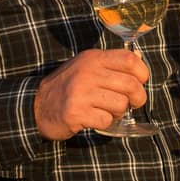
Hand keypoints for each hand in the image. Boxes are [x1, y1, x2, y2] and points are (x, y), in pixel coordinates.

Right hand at [35, 48, 149, 140]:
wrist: (37, 106)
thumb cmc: (68, 87)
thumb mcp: (87, 67)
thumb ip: (110, 65)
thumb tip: (139, 63)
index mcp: (93, 58)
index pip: (130, 60)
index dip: (142, 73)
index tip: (139, 82)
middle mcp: (88, 72)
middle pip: (130, 85)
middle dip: (138, 98)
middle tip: (132, 103)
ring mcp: (81, 92)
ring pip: (121, 104)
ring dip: (119, 112)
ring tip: (107, 110)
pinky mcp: (76, 112)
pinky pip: (106, 120)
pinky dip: (105, 122)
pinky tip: (95, 118)